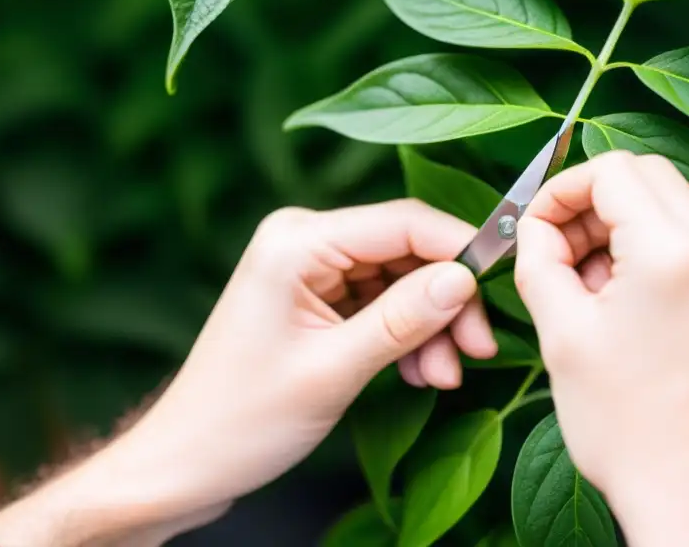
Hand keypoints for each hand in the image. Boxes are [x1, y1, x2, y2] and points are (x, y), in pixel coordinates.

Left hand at [0, 200, 495, 545]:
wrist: (185, 465)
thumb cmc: (242, 420)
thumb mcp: (333, 370)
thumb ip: (404, 319)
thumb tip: (466, 278)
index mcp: (297, 241)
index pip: (402, 223)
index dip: (460, 247)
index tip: (504, 282)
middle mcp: (305, 241)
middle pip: (407, 251)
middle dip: (447, 299)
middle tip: (478, 348)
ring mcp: (311, 269)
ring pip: (402, 280)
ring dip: (430, 326)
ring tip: (444, 376)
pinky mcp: (318, 298)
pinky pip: (383, 303)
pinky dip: (407, 336)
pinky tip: (420, 373)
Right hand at [515, 151, 688, 545]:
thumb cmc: (628, 431)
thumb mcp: (560, 335)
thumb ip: (539, 258)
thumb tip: (537, 226)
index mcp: (676, 252)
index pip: (612, 169)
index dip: (564, 191)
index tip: (542, 226)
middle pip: (651, 177)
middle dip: (599, 204)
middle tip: (567, 254)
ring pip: (685, 205)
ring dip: (637, 227)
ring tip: (605, 288)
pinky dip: (674, 252)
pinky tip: (646, 304)